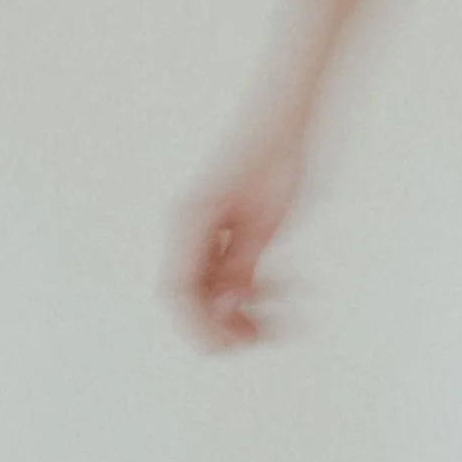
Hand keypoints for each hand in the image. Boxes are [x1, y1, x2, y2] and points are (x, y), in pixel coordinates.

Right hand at [167, 116, 312, 352]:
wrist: (285, 115)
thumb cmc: (277, 153)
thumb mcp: (267, 214)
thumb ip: (240, 260)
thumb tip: (224, 307)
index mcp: (187, 222)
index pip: (176, 294)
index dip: (200, 328)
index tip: (235, 346)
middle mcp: (188, 230)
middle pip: (190, 301)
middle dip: (224, 326)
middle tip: (265, 336)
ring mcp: (205, 232)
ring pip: (210, 294)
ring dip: (242, 314)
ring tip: (284, 321)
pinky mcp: (226, 232)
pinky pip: (229, 276)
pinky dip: (252, 293)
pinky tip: (284, 289)